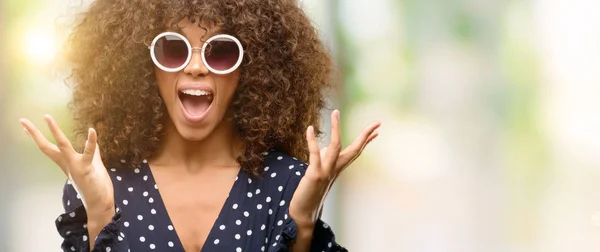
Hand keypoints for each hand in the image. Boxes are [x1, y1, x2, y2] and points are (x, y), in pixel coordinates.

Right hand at [19, 115, 114, 218]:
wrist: (99, 203)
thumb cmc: (96, 185)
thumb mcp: (93, 165)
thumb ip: (93, 153)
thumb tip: (92, 143)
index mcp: (66, 162)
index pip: (48, 148)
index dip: (36, 137)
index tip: (24, 127)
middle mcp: (67, 163)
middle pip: (46, 146)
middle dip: (34, 133)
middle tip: (22, 120)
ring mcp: (75, 166)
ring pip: (62, 145)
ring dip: (55, 131)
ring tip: (47, 117)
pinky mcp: (86, 168)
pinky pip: (89, 153)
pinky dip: (90, 141)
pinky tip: (92, 130)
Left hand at [289, 110, 379, 226]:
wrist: (303, 213)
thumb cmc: (309, 192)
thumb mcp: (318, 172)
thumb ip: (323, 159)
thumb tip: (323, 147)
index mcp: (338, 169)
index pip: (355, 152)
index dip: (366, 141)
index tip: (377, 131)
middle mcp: (335, 169)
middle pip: (355, 149)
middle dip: (365, 135)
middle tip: (377, 122)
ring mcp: (326, 172)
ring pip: (336, 147)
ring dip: (336, 128)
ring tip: (335, 112)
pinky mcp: (315, 174)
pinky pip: (314, 154)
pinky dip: (311, 140)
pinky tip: (308, 128)